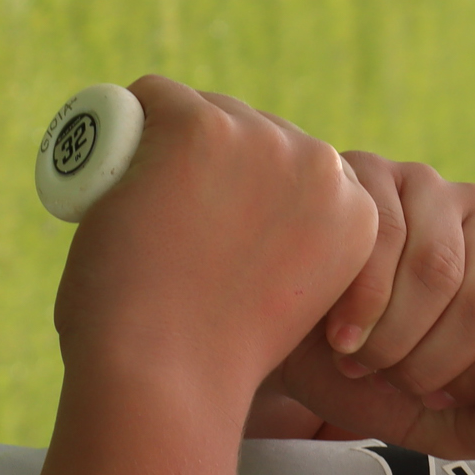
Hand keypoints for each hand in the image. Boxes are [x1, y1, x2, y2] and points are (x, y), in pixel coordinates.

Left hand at [52, 77, 377, 406]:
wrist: (171, 378)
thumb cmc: (214, 362)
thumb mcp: (287, 296)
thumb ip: (286, 248)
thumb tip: (239, 216)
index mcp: (356, 216)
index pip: (295, 167)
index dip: (246, 191)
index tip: (214, 236)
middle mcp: (324, 171)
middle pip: (252, 130)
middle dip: (211, 166)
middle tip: (171, 229)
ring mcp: (264, 142)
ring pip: (204, 111)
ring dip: (169, 150)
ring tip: (144, 214)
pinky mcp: (203, 127)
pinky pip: (153, 97)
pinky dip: (124, 131)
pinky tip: (117, 182)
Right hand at [244, 156, 474, 460]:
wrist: (275, 337)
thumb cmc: (364, 375)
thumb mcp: (437, 421)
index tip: (442, 393)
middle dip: (431, 365)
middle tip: (391, 376)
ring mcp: (432, 188)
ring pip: (438, 269)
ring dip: (391, 337)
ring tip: (360, 353)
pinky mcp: (371, 171)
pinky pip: (384, 239)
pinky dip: (358, 306)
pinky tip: (337, 330)